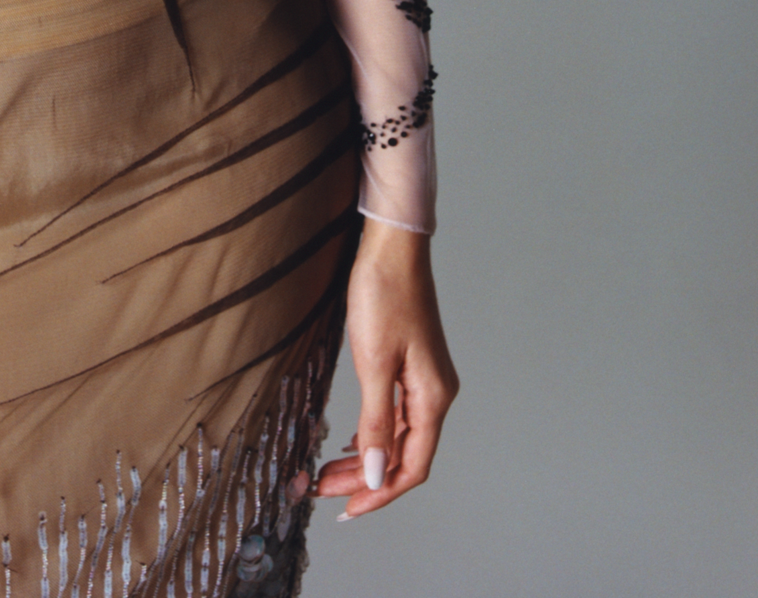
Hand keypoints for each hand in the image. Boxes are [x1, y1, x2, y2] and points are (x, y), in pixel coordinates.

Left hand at [315, 222, 457, 518]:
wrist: (392, 246)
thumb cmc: (383, 296)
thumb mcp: (373, 362)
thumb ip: (375, 422)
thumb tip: (376, 474)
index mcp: (432, 398)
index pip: (411, 466)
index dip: (381, 493)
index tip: (346, 511)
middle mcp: (435, 394)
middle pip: (404, 455)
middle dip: (364, 478)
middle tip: (321, 491)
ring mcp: (425, 379)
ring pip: (397, 435)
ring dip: (365, 457)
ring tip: (328, 471)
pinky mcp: (411, 364)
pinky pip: (395, 413)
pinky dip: (372, 432)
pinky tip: (351, 439)